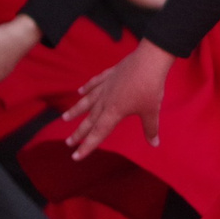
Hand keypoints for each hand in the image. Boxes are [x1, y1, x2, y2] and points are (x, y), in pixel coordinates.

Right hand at [64, 39, 174, 153]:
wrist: (149, 61)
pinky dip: (86, 88)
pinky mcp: (109, 75)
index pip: (98, 133)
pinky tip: (80, 92)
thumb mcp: (151, 111)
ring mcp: (105, 86)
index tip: (76, 157)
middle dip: (79, 133)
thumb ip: (151, 129)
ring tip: (65, 118)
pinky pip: (94, 83)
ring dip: (76, 111)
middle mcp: (105, 100)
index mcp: (113, 111)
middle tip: (68, 142)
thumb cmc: (150, 88)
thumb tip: (155, 144)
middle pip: (90, 120)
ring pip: (87, 101)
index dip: (87, 146)